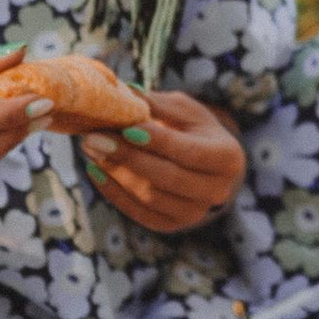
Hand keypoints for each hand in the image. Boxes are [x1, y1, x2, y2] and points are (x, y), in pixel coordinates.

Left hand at [82, 91, 247, 234]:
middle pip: (168, 177)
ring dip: (116, 173)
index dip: (157, 140)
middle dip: (128, 157)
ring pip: (150, 197)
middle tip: (94, 138)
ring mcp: (194, 212)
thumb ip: (159, 105)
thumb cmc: (193, 130)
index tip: (126, 127)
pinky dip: (114, 193)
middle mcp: (217, 190)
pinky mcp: (172, 225)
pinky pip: (139, 213)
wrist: (203, 165)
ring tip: (91, 149)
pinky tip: (96, 170)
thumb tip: (127, 93)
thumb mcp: (184, 110)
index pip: (189, 151)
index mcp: (228, 157)